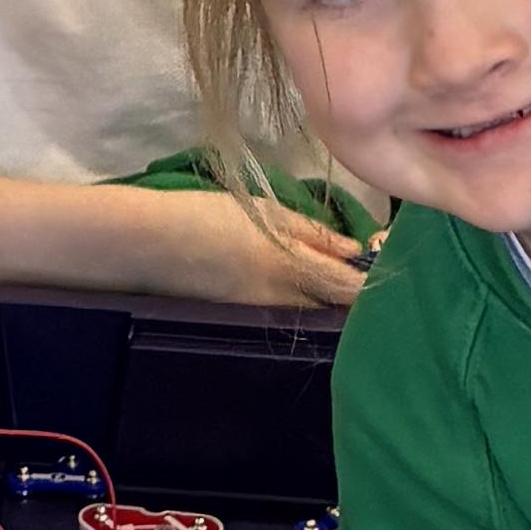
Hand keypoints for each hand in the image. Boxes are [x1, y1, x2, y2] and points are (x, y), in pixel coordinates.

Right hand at [155, 183, 369, 314]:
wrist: (146, 245)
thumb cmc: (206, 215)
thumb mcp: (266, 210)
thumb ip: (313, 233)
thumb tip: (354, 250)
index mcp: (293, 269)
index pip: (352, 289)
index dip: (374, 281)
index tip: (384, 264)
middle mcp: (285, 302)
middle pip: (336, 309)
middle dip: (354, 293)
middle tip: (360, 267)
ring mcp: (264, 316)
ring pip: (312, 312)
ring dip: (327, 297)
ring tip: (332, 271)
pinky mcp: (245, 319)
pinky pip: (287, 314)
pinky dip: (300, 300)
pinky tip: (295, 282)